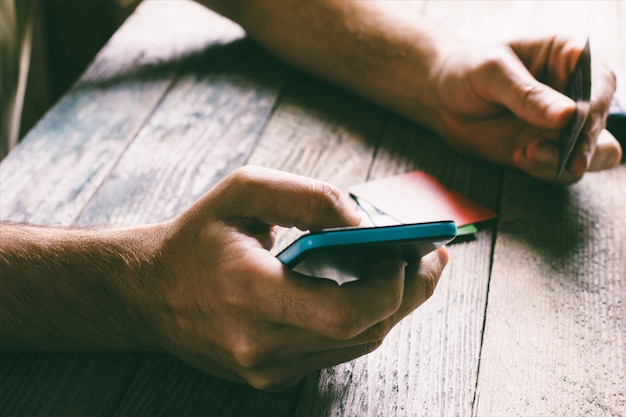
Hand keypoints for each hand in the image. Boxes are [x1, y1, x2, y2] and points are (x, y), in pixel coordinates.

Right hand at [144, 166, 448, 390]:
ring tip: (409, 269)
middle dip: (408, 294)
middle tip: (431, 259)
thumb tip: (364, 222)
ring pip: (356, 344)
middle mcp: (259, 344)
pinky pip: (335, 350)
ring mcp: (266, 368)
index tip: (407, 252)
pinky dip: (361, 320)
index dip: (389, 286)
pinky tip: (371, 290)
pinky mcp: (270, 375)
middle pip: (363, 332)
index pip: (343, 312)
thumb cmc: (197, 236)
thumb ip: (308, 197)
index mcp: (248, 294)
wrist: (149, 293)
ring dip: (390, 307)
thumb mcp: (243, 191)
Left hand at [426, 35, 621, 183]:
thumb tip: (566, 115)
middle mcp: (574, 93)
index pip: (600, 80)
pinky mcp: (548, 150)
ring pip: (595, 151)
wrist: (441, 100)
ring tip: (530, 155)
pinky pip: (564, 169)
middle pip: (600, 120)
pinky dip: (550, 170)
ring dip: (570, 160)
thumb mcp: (492, 72)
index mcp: (568, 57)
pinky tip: (521, 158)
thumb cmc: (467, 71)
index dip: (595, 102)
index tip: (574, 120)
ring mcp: (563, 125)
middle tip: (548, 149)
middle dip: (581, 140)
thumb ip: (527, 94)